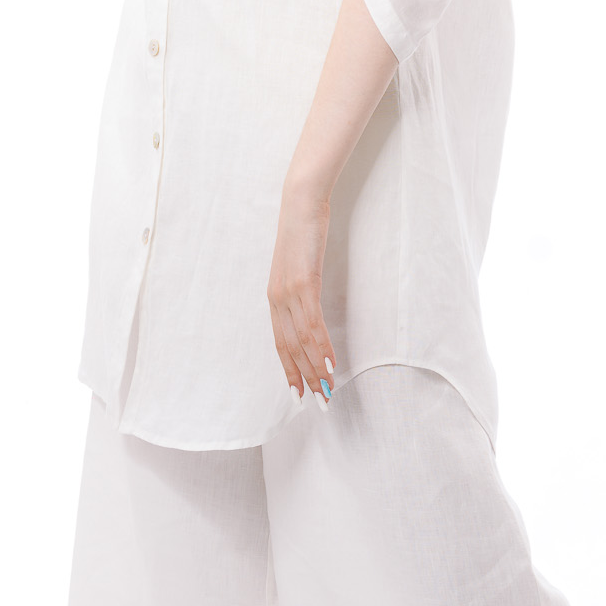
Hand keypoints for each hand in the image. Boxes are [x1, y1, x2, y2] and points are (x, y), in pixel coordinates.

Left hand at [267, 181, 336, 405]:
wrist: (301, 202)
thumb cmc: (302, 231)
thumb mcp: (299, 265)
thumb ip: (301, 288)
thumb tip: (310, 307)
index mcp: (275, 298)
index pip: (281, 343)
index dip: (290, 370)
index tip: (300, 393)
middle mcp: (277, 300)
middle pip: (290, 348)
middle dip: (306, 378)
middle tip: (320, 403)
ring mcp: (289, 292)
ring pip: (302, 341)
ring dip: (317, 369)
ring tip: (329, 391)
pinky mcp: (303, 283)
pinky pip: (313, 322)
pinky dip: (322, 346)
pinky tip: (331, 363)